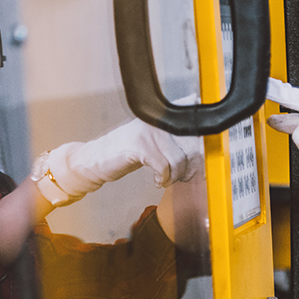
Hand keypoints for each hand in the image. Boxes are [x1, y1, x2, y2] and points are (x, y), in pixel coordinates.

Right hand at [45, 118, 201, 197]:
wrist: (94, 160)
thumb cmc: (124, 152)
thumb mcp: (150, 141)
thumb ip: (171, 141)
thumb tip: (199, 150)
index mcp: (162, 116)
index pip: (192, 121)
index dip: (202, 140)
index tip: (203, 156)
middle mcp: (157, 120)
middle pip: (190, 143)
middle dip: (193, 164)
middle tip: (187, 175)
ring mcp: (148, 132)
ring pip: (178, 158)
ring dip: (176, 175)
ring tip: (168, 179)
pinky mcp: (139, 147)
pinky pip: (164, 167)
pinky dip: (163, 178)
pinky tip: (158, 181)